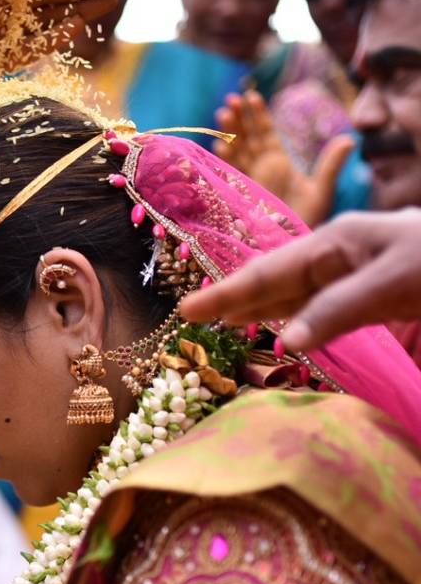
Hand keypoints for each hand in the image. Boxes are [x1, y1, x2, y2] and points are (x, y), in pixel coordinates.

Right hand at [179, 208, 420, 351]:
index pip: (269, 272)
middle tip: (190, 316)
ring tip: (222, 323)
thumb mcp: (394, 282)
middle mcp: (339, 256)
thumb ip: (336, 310)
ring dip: (259, 311)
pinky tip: (278, 330)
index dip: (228, 292)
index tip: (189, 309)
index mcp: (337, 241)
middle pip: (274, 281)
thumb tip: (284, 342)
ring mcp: (355, 275)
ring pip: (294, 296)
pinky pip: (320, 308)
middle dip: (233, 298)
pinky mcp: (373, 297)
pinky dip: (293, 320)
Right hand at [213, 91, 353, 227]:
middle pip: (246, 137)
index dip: (257, 115)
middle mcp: (260, 168)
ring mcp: (246, 180)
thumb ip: (331, 164)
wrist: (288, 244)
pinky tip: (221, 144)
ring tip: (223, 112)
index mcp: (278, 163)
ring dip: (228, 132)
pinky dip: (224, 159)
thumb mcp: (322, 190)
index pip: (266, 133)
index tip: (251, 96)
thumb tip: (350, 138)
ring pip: (235, 150)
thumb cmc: (306, 219)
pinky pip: (228, 172)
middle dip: (238, 118)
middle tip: (231, 99)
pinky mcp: (237, 193)